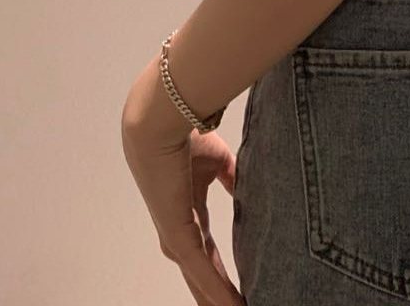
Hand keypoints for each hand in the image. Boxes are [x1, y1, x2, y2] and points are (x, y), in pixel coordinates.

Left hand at [121, 69, 244, 304]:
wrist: (163, 120)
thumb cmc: (186, 134)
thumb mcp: (217, 160)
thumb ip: (231, 178)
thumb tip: (246, 188)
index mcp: (188, 212)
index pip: (208, 253)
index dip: (223, 274)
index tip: (242, 292)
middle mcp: (178, 231)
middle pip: (201, 276)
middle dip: (218, 296)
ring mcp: (175, 236)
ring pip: (199, 280)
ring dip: (218, 299)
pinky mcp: (176, 233)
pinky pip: (200, 269)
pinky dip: (217, 290)